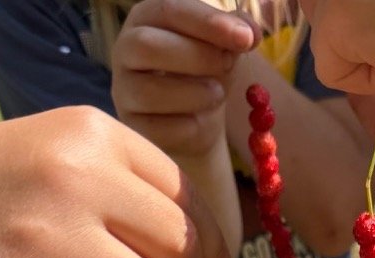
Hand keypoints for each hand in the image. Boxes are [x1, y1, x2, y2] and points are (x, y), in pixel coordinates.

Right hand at [111, 0, 259, 157]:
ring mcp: (123, 89)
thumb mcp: (225, 47)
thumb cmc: (206, 72)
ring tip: (216, 94)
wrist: (196, 121)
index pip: (169, 10)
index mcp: (148, 17)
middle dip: (197, 57)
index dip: (208, 23)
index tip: (245, 38)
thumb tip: (250, 31)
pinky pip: (155, 128)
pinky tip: (199, 121)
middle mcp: (126, 49)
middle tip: (228, 65)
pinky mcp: (131, 126)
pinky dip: (187, 126)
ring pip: (148, 91)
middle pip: (146, 45)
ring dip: (195, 94)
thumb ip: (238, 32)